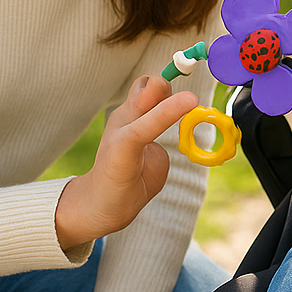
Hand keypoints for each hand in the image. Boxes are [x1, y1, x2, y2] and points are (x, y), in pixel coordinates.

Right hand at [55, 75, 197, 249]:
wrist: (100, 209)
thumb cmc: (126, 179)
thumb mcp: (150, 149)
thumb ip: (160, 127)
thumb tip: (178, 109)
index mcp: (132, 116)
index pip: (151, 85)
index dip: (172, 82)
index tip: (192, 85)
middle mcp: (125, 116)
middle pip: (149, 83)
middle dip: (168, 82)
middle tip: (189, 101)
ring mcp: (121, 129)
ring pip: (148, 95)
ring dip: (170, 93)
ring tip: (191, 101)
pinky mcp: (121, 147)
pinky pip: (148, 124)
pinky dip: (169, 111)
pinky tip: (189, 102)